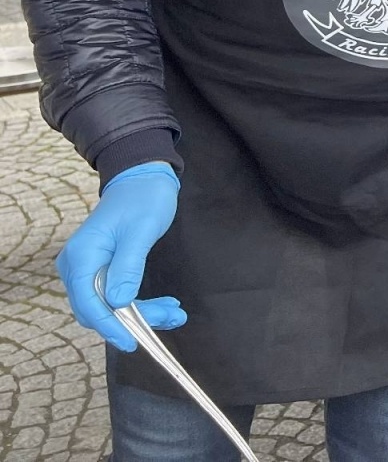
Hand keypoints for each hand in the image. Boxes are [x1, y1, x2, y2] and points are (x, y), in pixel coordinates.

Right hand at [56, 162, 183, 351]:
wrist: (143, 178)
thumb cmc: (143, 198)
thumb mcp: (141, 230)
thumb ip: (128, 266)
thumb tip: (118, 303)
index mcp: (82, 256)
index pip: (89, 302)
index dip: (110, 326)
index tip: (132, 342)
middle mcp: (77, 266)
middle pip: (99, 308)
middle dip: (135, 319)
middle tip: (173, 317)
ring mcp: (87, 268)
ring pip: (110, 305)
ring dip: (142, 313)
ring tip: (177, 313)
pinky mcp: (101, 269)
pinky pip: (116, 295)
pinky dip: (140, 303)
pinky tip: (167, 305)